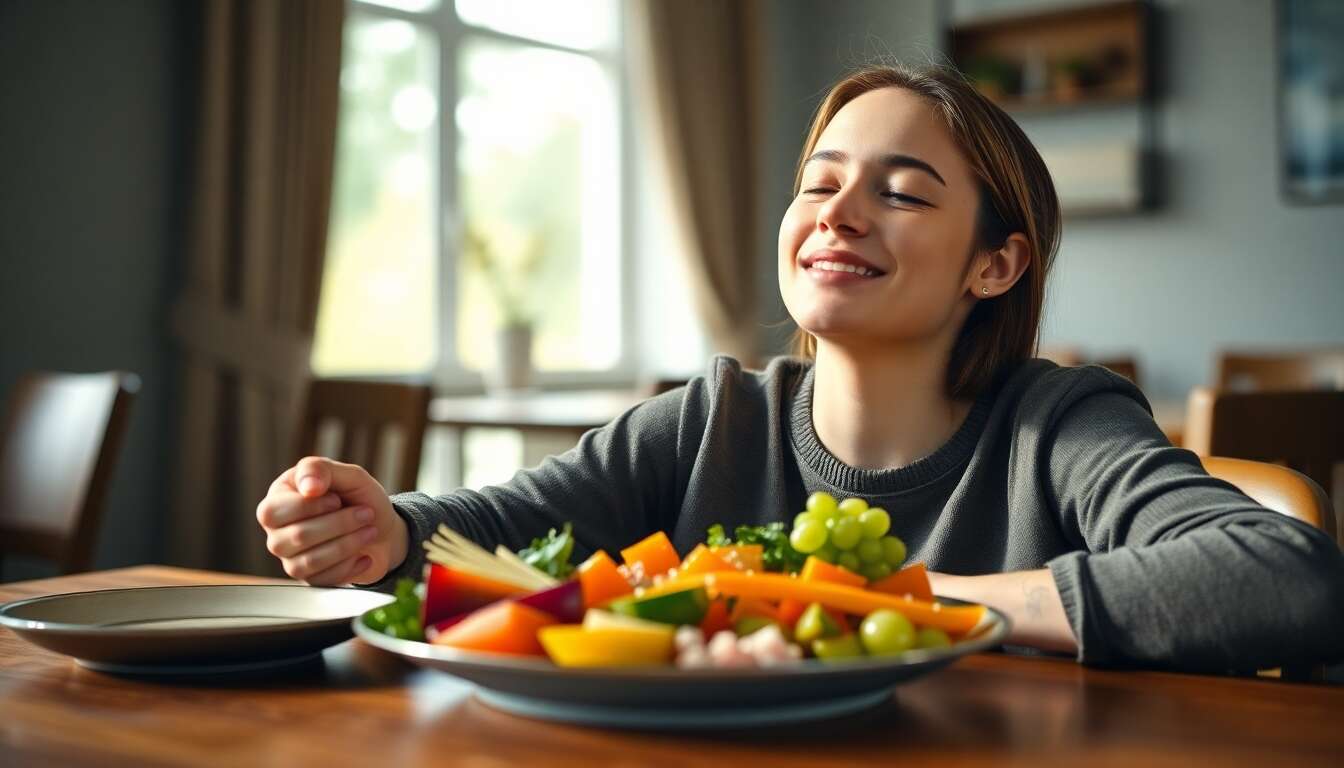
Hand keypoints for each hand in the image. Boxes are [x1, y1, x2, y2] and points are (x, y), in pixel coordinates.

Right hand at [255, 456, 408, 585]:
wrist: (384, 529)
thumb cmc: (360, 498)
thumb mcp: (348, 474)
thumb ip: (323, 469)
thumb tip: (307, 487)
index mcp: (279, 498)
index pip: (275, 510)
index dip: (310, 507)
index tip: (338, 500)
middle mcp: (277, 530)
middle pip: (296, 536)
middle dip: (340, 524)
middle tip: (366, 513)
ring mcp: (290, 557)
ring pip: (310, 560)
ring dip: (348, 544)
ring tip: (370, 531)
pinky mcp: (309, 578)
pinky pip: (324, 579)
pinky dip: (351, 565)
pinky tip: (363, 554)